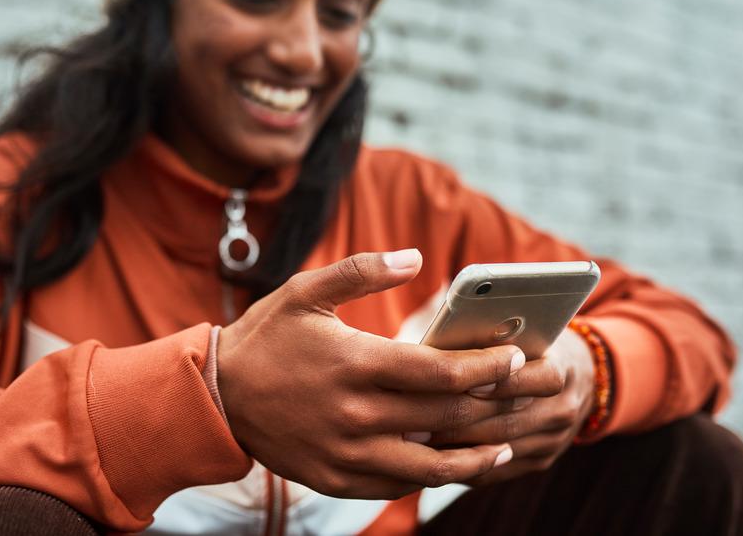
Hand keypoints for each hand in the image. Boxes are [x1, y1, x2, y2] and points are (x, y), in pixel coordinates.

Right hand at [217, 250, 524, 498]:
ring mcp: (348, 452)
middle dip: (497, 403)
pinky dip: (431, 477)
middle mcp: (358, 414)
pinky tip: (451, 467)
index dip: (486, 367)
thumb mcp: (305, 291)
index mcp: (357, 364)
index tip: (514, 358)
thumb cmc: (265, 338)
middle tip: (527, 395)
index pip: (442, 373)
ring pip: (432, 465)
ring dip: (476, 455)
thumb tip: (416, 258)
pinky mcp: (337, 478)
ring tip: (506, 445)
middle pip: (447, 417)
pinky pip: (397, 484)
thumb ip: (362, 272)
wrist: (215, 396)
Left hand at [427, 328, 595, 485]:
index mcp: (564, 367)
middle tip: (415, 417)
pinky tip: (429, 454)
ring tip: (414, 436)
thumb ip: (488, 337)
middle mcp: (563, 409)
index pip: (541, 379)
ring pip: (498, 450)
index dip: (501, 382)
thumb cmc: (530, 340)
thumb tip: (436, 344)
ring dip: (454, 446)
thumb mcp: (520, 329)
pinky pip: (495, 472)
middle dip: (459, 420)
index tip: (460, 382)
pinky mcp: (539, 461)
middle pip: (509, 420)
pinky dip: (461, 464)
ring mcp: (554, 441)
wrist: (579, 373)